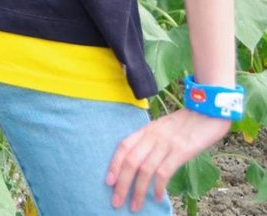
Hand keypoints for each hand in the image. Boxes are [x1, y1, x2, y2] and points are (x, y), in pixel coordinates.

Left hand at [106, 107, 229, 210]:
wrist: (208, 110)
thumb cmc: (188, 122)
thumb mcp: (164, 128)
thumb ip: (153, 141)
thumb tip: (143, 164)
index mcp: (147, 129)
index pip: (124, 146)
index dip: (114, 164)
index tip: (108, 182)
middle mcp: (153, 136)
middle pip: (131, 161)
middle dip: (122, 184)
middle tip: (116, 202)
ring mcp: (166, 143)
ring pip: (145, 169)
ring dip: (138, 191)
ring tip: (135, 206)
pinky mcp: (181, 151)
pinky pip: (164, 171)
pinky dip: (158, 186)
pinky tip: (157, 197)